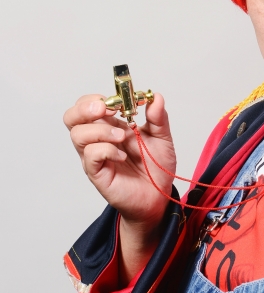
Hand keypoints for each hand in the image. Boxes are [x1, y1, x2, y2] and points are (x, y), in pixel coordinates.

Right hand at [64, 93, 175, 230]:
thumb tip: (155, 96)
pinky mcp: (97, 173)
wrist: (158, 196)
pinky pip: (90, 156)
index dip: (97, 98)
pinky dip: (106, 150)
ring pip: (78, 134)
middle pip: (72, 117)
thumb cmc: (155, 166)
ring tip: (122, 137)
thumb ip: (158, 117)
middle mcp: (98, 139)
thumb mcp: (162, 137)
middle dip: (85, 108)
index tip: (119, 100)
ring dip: (101, 130)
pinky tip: (122, 156)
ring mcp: (95, 156)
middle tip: (107, 109)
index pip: (89, 105)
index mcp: (111, 126)